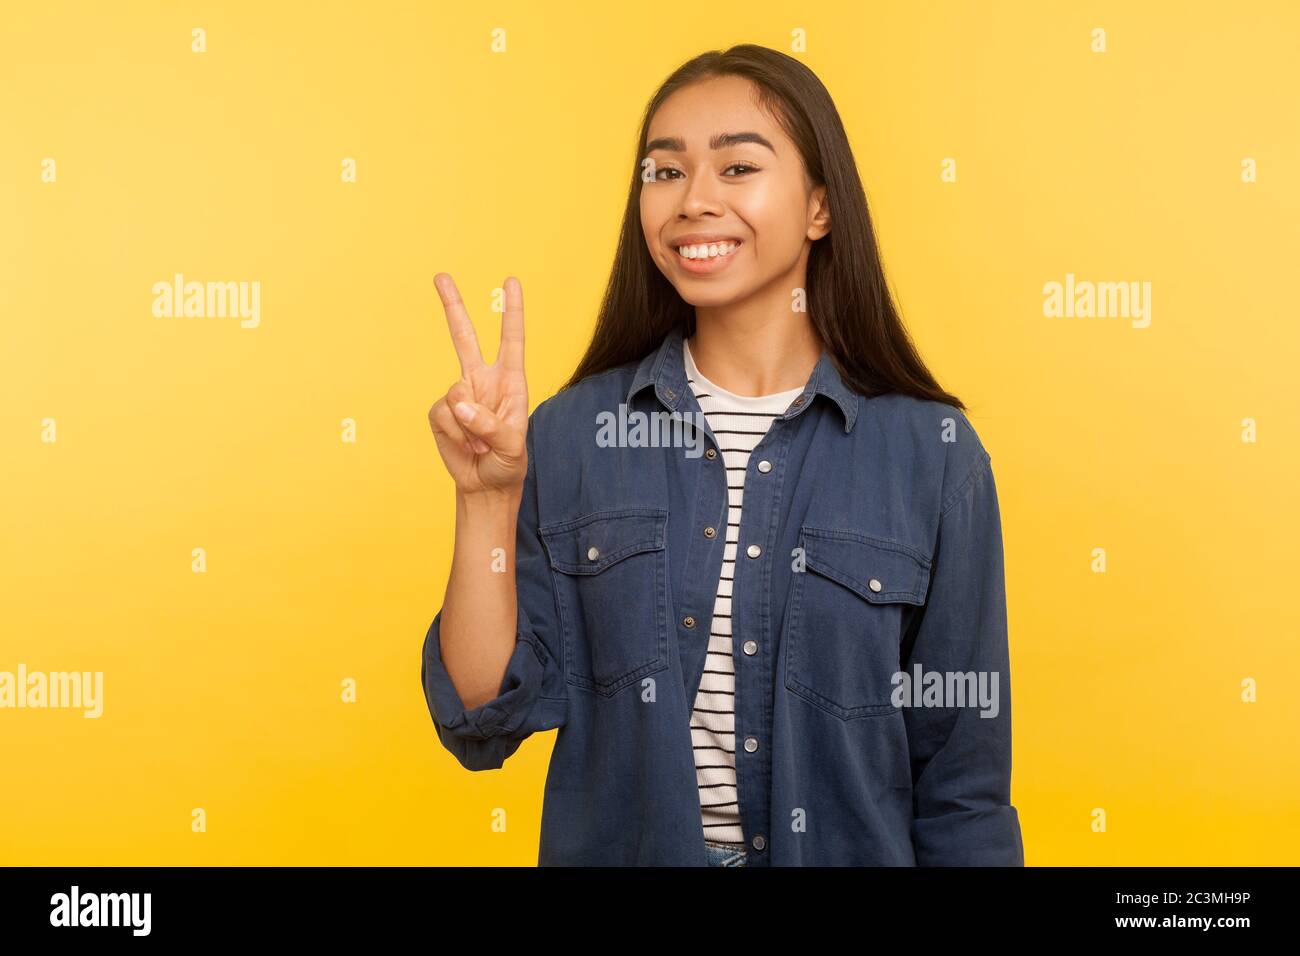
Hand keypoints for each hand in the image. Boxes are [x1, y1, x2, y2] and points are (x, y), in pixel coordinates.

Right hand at [428, 274, 528, 496]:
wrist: (485, 484)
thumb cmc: (508, 462)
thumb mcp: (512, 446)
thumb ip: (490, 424)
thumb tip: (460, 404)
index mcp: (510, 381)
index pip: (511, 340)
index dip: (512, 311)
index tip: (511, 282)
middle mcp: (483, 381)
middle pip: (465, 337)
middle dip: (453, 306)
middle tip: (440, 276)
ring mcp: (459, 395)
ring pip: (454, 394)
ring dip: (468, 426)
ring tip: (480, 443)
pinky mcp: (440, 412)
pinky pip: (442, 415)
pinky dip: (454, 434)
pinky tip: (465, 445)